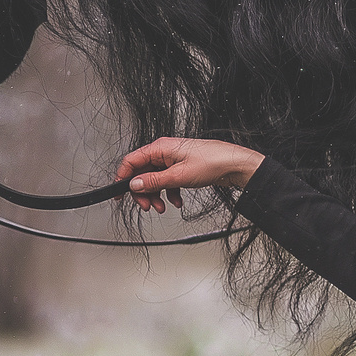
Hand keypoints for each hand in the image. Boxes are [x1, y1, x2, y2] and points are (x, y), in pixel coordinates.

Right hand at [115, 137, 263, 212]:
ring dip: (156, 195)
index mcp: (161, 148)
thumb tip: (135, 184)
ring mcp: (174, 161)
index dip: (123, 178)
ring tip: (162, 207)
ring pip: (155, 180)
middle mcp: (166, 152)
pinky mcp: (183, 169)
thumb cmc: (214, 162)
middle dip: (143, 192)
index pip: (132, 161)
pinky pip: (168, 182)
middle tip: (147, 206)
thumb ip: (154, 181)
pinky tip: (176, 201)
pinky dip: (169, 193)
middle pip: (142, 173)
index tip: (119, 194)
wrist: (236, 165)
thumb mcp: (179, 176)